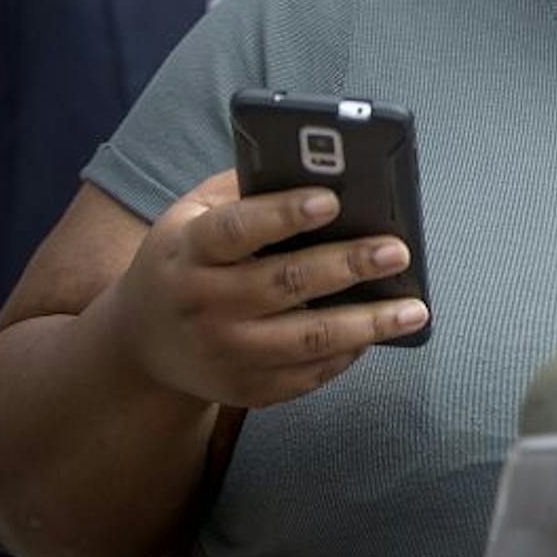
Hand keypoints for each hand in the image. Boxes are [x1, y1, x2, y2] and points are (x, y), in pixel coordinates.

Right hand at [105, 170, 428, 408]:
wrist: (141, 341)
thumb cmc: (187, 258)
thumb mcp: (194, 215)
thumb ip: (248, 190)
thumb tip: (323, 168)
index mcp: (189, 250)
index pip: (235, 229)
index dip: (282, 214)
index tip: (332, 199)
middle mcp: (203, 303)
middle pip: (284, 284)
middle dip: (347, 266)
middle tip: (396, 251)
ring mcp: (224, 352)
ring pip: (308, 339)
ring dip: (369, 324)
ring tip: (415, 309)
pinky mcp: (246, 388)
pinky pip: (308, 374)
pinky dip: (349, 354)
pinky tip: (380, 334)